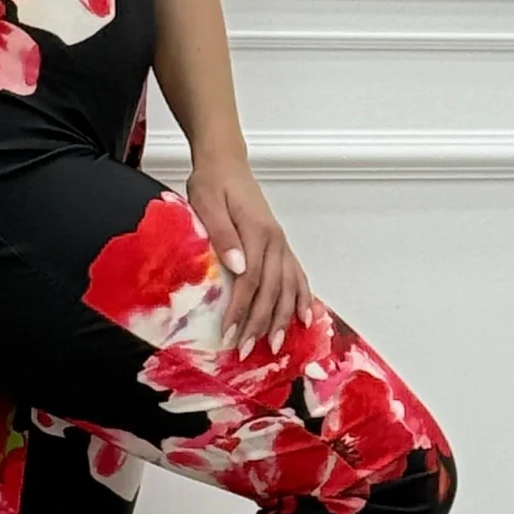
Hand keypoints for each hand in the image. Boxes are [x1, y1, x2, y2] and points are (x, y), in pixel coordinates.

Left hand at [184, 159, 313, 357]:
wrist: (225, 163)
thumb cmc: (212, 183)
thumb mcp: (207, 203)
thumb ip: (222, 234)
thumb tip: (238, 267)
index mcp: (257, 232)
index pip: (251, 281)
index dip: (241, 310)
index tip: (228, 333)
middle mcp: (275, 241)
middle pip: (272, 290)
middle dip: (261, 323)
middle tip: (246, 351)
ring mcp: (281, 243)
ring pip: (288, 287)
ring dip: (283, 318)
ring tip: (277, 345)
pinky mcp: (281, 245)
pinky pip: (298, 275)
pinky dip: (303, 298)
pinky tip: (306, 318)